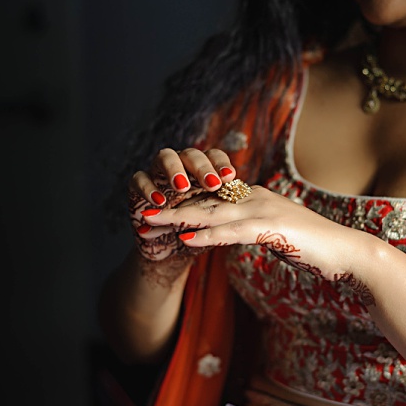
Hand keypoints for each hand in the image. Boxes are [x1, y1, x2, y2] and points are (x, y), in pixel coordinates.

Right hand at [127, 143, 240, 278]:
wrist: (172, 251)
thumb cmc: (203, 233)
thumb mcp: (221, 223)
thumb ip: (234, 211)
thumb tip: (266, 207)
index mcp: (205, 171)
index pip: (215, 157)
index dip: (221, 164)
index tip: (232, 177)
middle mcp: (183, 167)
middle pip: (192, 154)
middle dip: (201, 167)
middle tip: (211, 183)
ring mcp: (159, 174)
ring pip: (165, 157)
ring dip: (174, 170)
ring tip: (183, 187)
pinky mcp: (138, 187)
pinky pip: (139, 178)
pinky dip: (148, 188)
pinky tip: (159, 202)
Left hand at [150, 181, 375, 297]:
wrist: (349, 253)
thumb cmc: (318, 249)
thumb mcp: (279, 236)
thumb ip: (256, 230)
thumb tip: (236, 234)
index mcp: (256, 198)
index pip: (210, 199)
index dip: (179, 205)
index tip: (153, 212)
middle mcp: (256, 197)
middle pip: (204, 201)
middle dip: (169, 208)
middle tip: (138, 214)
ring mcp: (265, 210)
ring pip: (211, 213)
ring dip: (177, 217)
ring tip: (149, 221)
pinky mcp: (272, 227)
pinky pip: (232, 231)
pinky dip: (207, 234)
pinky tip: (185, 238)